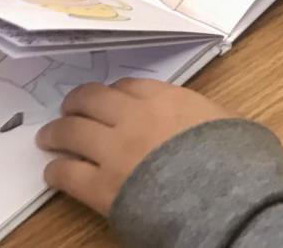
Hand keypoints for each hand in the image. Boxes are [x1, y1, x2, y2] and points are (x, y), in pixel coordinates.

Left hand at [39, 80, 232, 216]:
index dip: (113, 92)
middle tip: (68, 109)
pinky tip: (53, 172)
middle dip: (76, 103)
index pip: (129, 86)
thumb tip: (203, 120)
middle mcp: (134, 117)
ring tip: (48, 136)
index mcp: (167, 99)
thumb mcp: (228, 121)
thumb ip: (204, 114)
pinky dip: (56, 171)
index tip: (108, 99)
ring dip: (56, 132)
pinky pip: (66, 173)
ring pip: (71, 131)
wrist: (221, 197)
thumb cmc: (234, 159)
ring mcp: (114, 150)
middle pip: (92, 100)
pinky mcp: (101, 186)